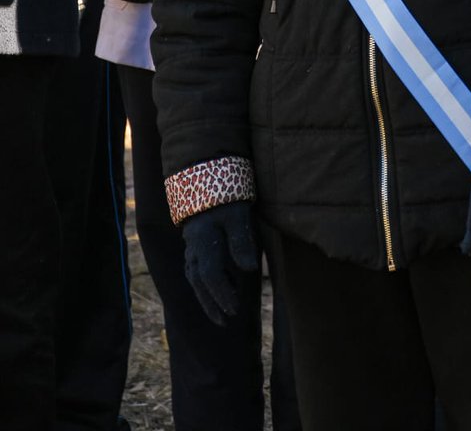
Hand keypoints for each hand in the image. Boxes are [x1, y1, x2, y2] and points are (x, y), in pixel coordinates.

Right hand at [182, 201, 259, 324]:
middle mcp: (193, 247)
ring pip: (194, 278)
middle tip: (225, 322)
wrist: (207, 178)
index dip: (222, 295)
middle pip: (199, 282)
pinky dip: (201, 284)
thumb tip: (249, 269)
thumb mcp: (238, 216)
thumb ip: (241, 241)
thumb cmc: (227, 198)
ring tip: (218, 313)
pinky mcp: (193, 243)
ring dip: (205, 297)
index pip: (211, 276)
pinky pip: (193, 270)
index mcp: (204, 242)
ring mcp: (191, 245)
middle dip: (211, 303)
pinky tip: (210, 291)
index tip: (235, 310)